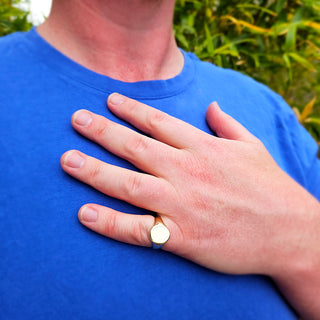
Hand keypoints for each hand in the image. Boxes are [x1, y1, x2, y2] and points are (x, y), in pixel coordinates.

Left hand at [60, 93, 318, 275]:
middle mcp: (188, 172)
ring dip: (94, 170)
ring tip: (68, 160)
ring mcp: (183, 204)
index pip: (159, 122)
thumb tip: (212, 105)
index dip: (131, 109)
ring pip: (128, 183)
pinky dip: (110, 222)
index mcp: (204, 148)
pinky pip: (138, 229)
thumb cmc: (271, 188)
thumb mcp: (252, 146)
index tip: (109, 100)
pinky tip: (85, 214)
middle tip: (76, 120)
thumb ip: (228, 123)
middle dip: (102, 131)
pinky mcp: (183, 236)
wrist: (290, 233)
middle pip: (135, 147)